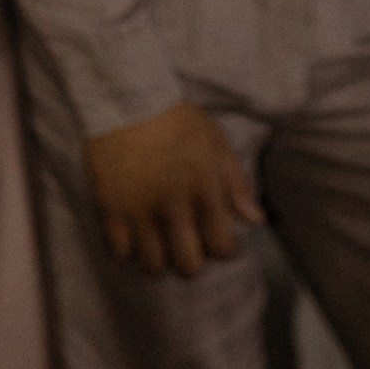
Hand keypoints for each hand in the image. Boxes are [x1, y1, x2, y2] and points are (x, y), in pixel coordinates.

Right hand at [85, 101, 264, 277]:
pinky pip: (122, 252)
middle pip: (188, 266)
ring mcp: (141, 212)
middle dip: (193, 262)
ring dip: (161, 260)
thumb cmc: (179, 122)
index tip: (219, 242)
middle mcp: (174, 206)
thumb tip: (257, 220)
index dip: (224, 250)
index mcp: (205, 189)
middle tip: (189, 247)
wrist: (130, 102)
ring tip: (163, 245)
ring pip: (153, 265)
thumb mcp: (217, 144)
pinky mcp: (112, 211)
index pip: (222, 246)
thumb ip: (236, 183)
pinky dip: (131, 250)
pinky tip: (138, 236)